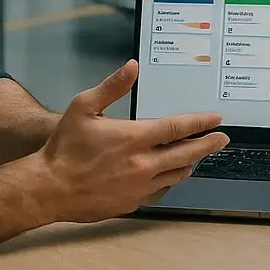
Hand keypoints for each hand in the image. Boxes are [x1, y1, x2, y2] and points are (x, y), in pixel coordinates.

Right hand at [30, 61, 228, 223]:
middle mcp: (143, 164)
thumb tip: (132, 67)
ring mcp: (139, 187)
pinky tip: (169, 176)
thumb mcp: (83, 107)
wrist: (48, 188)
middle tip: (221, 139)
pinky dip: (169, 181)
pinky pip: (160, 191)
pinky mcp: (132, 203)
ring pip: (176, 175)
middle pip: (187, 154)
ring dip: (189, 163)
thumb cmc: (64, 148)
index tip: (216, 119)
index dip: (201, 123)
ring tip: (196, 156)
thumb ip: (112, 86)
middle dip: (208, 145)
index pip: (178, 128)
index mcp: (134, 138)